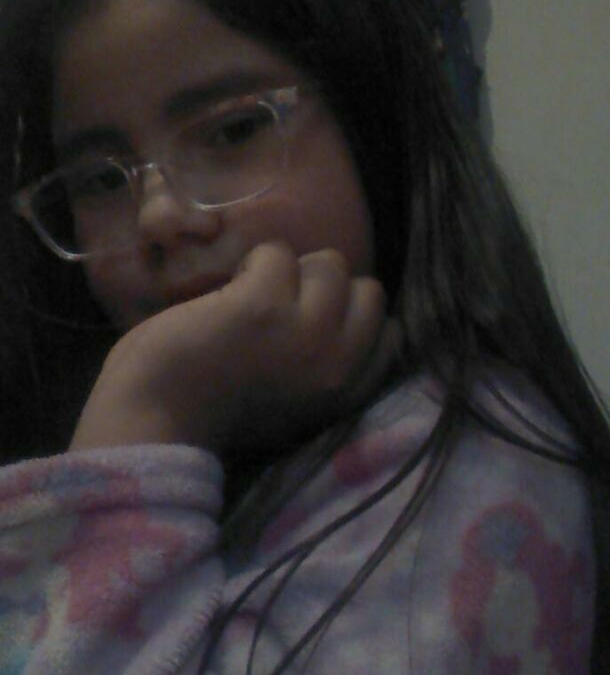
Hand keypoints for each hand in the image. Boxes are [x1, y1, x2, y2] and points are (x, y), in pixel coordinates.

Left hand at [70, 242, 388, 458]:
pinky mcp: (262, 305)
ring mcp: (305, 332)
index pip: (389, 335)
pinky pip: (275, 252)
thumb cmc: (216, 413)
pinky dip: (251, 264)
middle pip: (367, 290)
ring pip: (329, 262)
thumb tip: (342, 303)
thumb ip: (327, 363)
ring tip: (251, 299)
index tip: (312, 323)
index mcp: (346, 395)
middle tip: (281, 308)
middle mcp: (338, 364)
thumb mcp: (297, 402)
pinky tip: (226, 295)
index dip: (350, 318)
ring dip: (289, 272)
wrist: (153, 423)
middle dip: (326, 291)